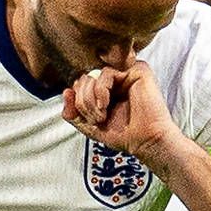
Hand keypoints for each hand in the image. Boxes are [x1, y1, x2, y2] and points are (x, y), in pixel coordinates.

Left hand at [61, 60, 183, 167]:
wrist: (145, 141)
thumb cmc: (123, 134)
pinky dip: (100, 91)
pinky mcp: (136, 69)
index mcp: (105, 88)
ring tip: (101, 114)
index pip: (80, 83)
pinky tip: (106, 105)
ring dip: (90, 98)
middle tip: (95, 118)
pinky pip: (106, 72)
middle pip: (83, 78)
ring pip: (92, 74)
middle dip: (82, 101)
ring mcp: (126, 72)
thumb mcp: (89, 126)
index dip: (76, 101)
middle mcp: (115, 78)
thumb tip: (65, 92)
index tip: (87, 119)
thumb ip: (73, 112)